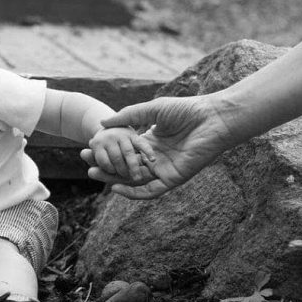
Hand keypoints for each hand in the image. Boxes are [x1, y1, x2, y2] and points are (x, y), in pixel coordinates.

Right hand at [81, 95, 231, 198]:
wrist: (214, 117)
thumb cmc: (187, 109)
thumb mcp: (151, 110)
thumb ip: (128, 116)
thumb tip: (102, 123)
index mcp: (152, 143)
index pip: (125, 153)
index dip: (107, 153)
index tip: (87, 149)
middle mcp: (156, 158)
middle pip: (127, 168)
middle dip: (106, 168)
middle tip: (87, 165)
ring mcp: (165, 169)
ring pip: (136, 180)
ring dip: (115, 180)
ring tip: (95, 174)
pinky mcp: (174, 178)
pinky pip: (152, 190)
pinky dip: (134, 192)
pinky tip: (117, 188)